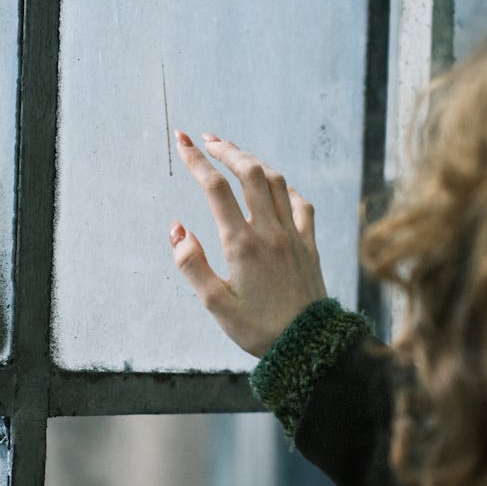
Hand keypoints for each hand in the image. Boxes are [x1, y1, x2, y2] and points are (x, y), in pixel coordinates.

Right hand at [170, 131, 327, 357]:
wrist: (308, 346)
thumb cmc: (257, 330)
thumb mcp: (216, 305)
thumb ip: (191, 265)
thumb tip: (177, 229)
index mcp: (242, 244)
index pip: (215, 189)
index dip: (197, 160)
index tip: (182, 141)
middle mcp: (270, 232)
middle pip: (250, 172)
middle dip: (227, 149)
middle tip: (208, 139)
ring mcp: (293, 236)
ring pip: (276, 182)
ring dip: (254, 162)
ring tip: (235, 155)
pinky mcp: (309, 245)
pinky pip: (300, 204)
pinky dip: (285, 188)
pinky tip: (276, 187)